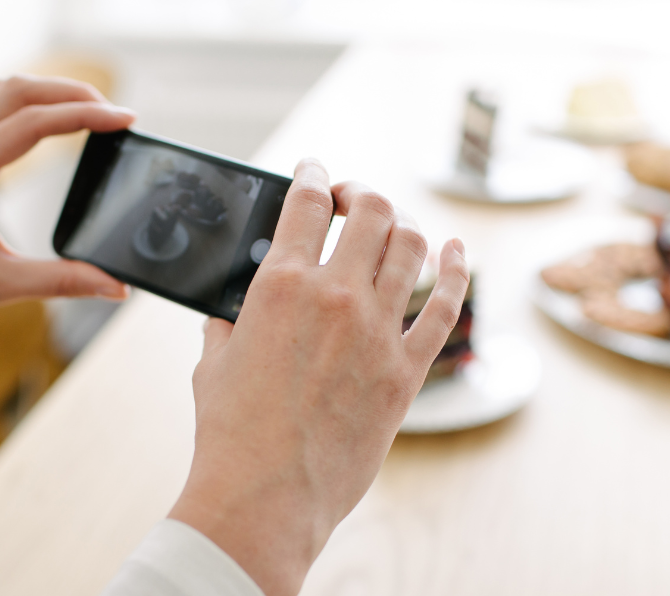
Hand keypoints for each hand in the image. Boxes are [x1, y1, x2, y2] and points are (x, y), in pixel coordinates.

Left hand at [0, 75, 135, 364]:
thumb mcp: (1, 288)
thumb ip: (64, 282)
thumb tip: (116, 286)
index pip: (33, 122)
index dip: (85, 115)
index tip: (124, 119)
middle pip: (17, 90)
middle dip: (71, 92)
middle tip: (114, 113)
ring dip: (44, 91)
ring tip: (85, 110)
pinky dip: (23, 105)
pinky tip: (46, 124)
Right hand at [168, 159, 469, 595]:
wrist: (266, 497)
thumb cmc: (230, 434)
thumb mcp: (213, 362)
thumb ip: (227, 323)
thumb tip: (232, 311)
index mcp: (280, 285)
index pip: (306, 201)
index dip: (314, 174)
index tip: (315, 171)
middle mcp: (337, 296)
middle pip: (372, 210)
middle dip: (363, 193)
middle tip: (352, 200)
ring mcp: (378, 331)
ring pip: (411, 247)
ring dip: (402, 225)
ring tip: (391, 227)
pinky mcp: (407, 370)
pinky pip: (447, 306)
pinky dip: (455, 270)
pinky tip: (454, 252)